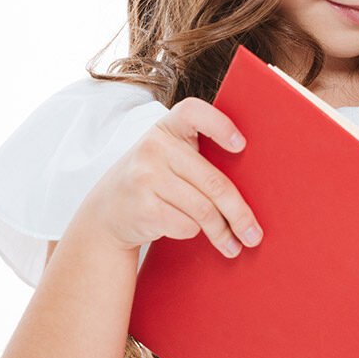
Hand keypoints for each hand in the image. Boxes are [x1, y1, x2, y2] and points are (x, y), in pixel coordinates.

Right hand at [72, 96, 262, 258]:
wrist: (104, 213)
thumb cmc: (152, 182)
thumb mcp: (166, 157)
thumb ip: (196, 155)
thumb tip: (254, 179)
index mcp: (166, 128)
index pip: (194, 112)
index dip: (220, 125)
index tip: (241, 146)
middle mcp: (154, 147)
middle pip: (214, 182)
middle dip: (239, 213)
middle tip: (254, 234)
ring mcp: (145, 177)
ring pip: (203, 210)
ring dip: (223, 232)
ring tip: (235, 245)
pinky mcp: (142, 207)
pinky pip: (186, 225)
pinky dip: (194, 233)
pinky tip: (191, 233)